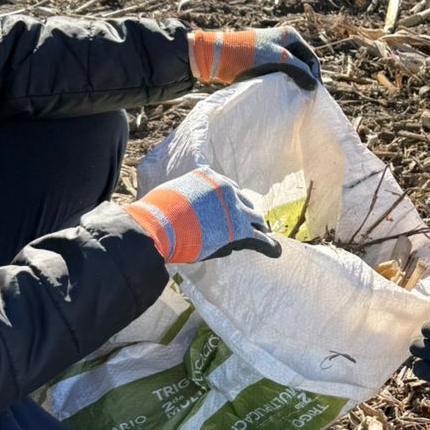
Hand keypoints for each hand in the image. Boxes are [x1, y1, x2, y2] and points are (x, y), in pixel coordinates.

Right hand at [122, 167, 279, 263]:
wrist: (157, 226)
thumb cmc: (155, 214)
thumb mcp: (169, 195)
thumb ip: (182, 198)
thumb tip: (176, 207)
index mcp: (209, 176)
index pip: (229, 189)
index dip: (232, 203)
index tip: (233, 210)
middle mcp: (226, 188)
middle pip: (245, 202)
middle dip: (247, 214)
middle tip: (252, 224)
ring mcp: (235, 208)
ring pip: (255, 219)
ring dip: (259, 229)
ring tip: (264, 236)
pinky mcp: (240, 229)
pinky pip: (260, 238)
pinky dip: (269, 246)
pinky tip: (275, 252)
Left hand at [189, 26, 319, 88]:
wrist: (219, 55)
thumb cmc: (250, 56)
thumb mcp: (280, 62)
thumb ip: (300, 72)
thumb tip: (314, 86)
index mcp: (291, 35)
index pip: (311, 58)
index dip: (314, 76)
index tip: (313, 93)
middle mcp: (284, 39)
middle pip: (302, 63)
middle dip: (304, 78)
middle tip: (304, 96)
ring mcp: (273, 48)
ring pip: (291, 68)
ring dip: (293, 80)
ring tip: (293, 94)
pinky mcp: (263, 58)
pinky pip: (280, 71)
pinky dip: (283, 80)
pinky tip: (281, 90)